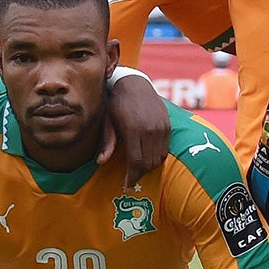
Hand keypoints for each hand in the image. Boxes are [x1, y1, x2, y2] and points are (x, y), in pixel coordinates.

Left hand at [100, 73, 171, 187]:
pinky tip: (146, 158)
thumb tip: (100, 161)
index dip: (132, 177)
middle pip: (148, 163)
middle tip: (129, 179)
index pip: (136, 162)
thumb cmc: (116, 103)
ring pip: (158, 158)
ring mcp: (161, 127)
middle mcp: (150, 129)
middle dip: (139, 174)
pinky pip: (165, 150)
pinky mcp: (167, 126)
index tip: (126, 185)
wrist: (134, 83)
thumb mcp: (107, 121)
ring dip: (148, 167)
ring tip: (137, 169)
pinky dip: (156, 158)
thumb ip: (107, 142)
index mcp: (134, 129)